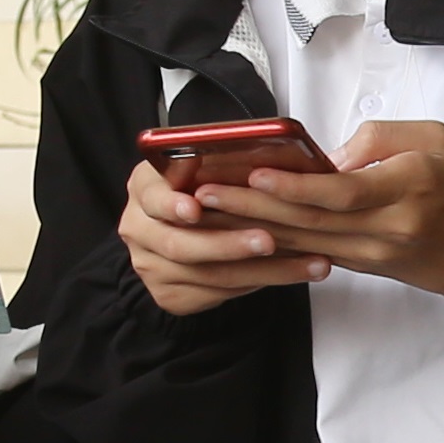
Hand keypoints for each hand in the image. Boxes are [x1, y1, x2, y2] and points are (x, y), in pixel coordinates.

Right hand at [118, 157, 332, 318]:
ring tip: (304, 262)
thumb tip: (279, 148)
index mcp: (145, 187)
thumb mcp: (204, 167)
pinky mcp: (170, 294)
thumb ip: (223, 161)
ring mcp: (151, 266)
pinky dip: (257, 283)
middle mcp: (139, 228)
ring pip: (207, 275)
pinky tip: (291, 273)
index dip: (172, 205)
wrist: (181, 230)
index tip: (195, 209)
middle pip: (180, 245)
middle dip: (229, 244)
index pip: (152, 196)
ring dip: (262, 270)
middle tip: (268, 240)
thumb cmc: (202, 189)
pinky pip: (217, 293)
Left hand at [215, 120, 443, 313]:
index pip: (344, 192)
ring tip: (206, 213)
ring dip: (251, 229)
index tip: (254, 174)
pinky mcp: (363, 266)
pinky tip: (238, 231)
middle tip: (202, 195)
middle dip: (252, 209)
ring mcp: (374, 253)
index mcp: (411, 187)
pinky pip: (310, 252)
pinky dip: (272, 243)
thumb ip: (379, 137)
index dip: (296, 187)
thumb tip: (325, 157)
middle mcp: (389, 227)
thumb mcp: (435, 139)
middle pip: (311, 222)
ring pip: (303, 242)